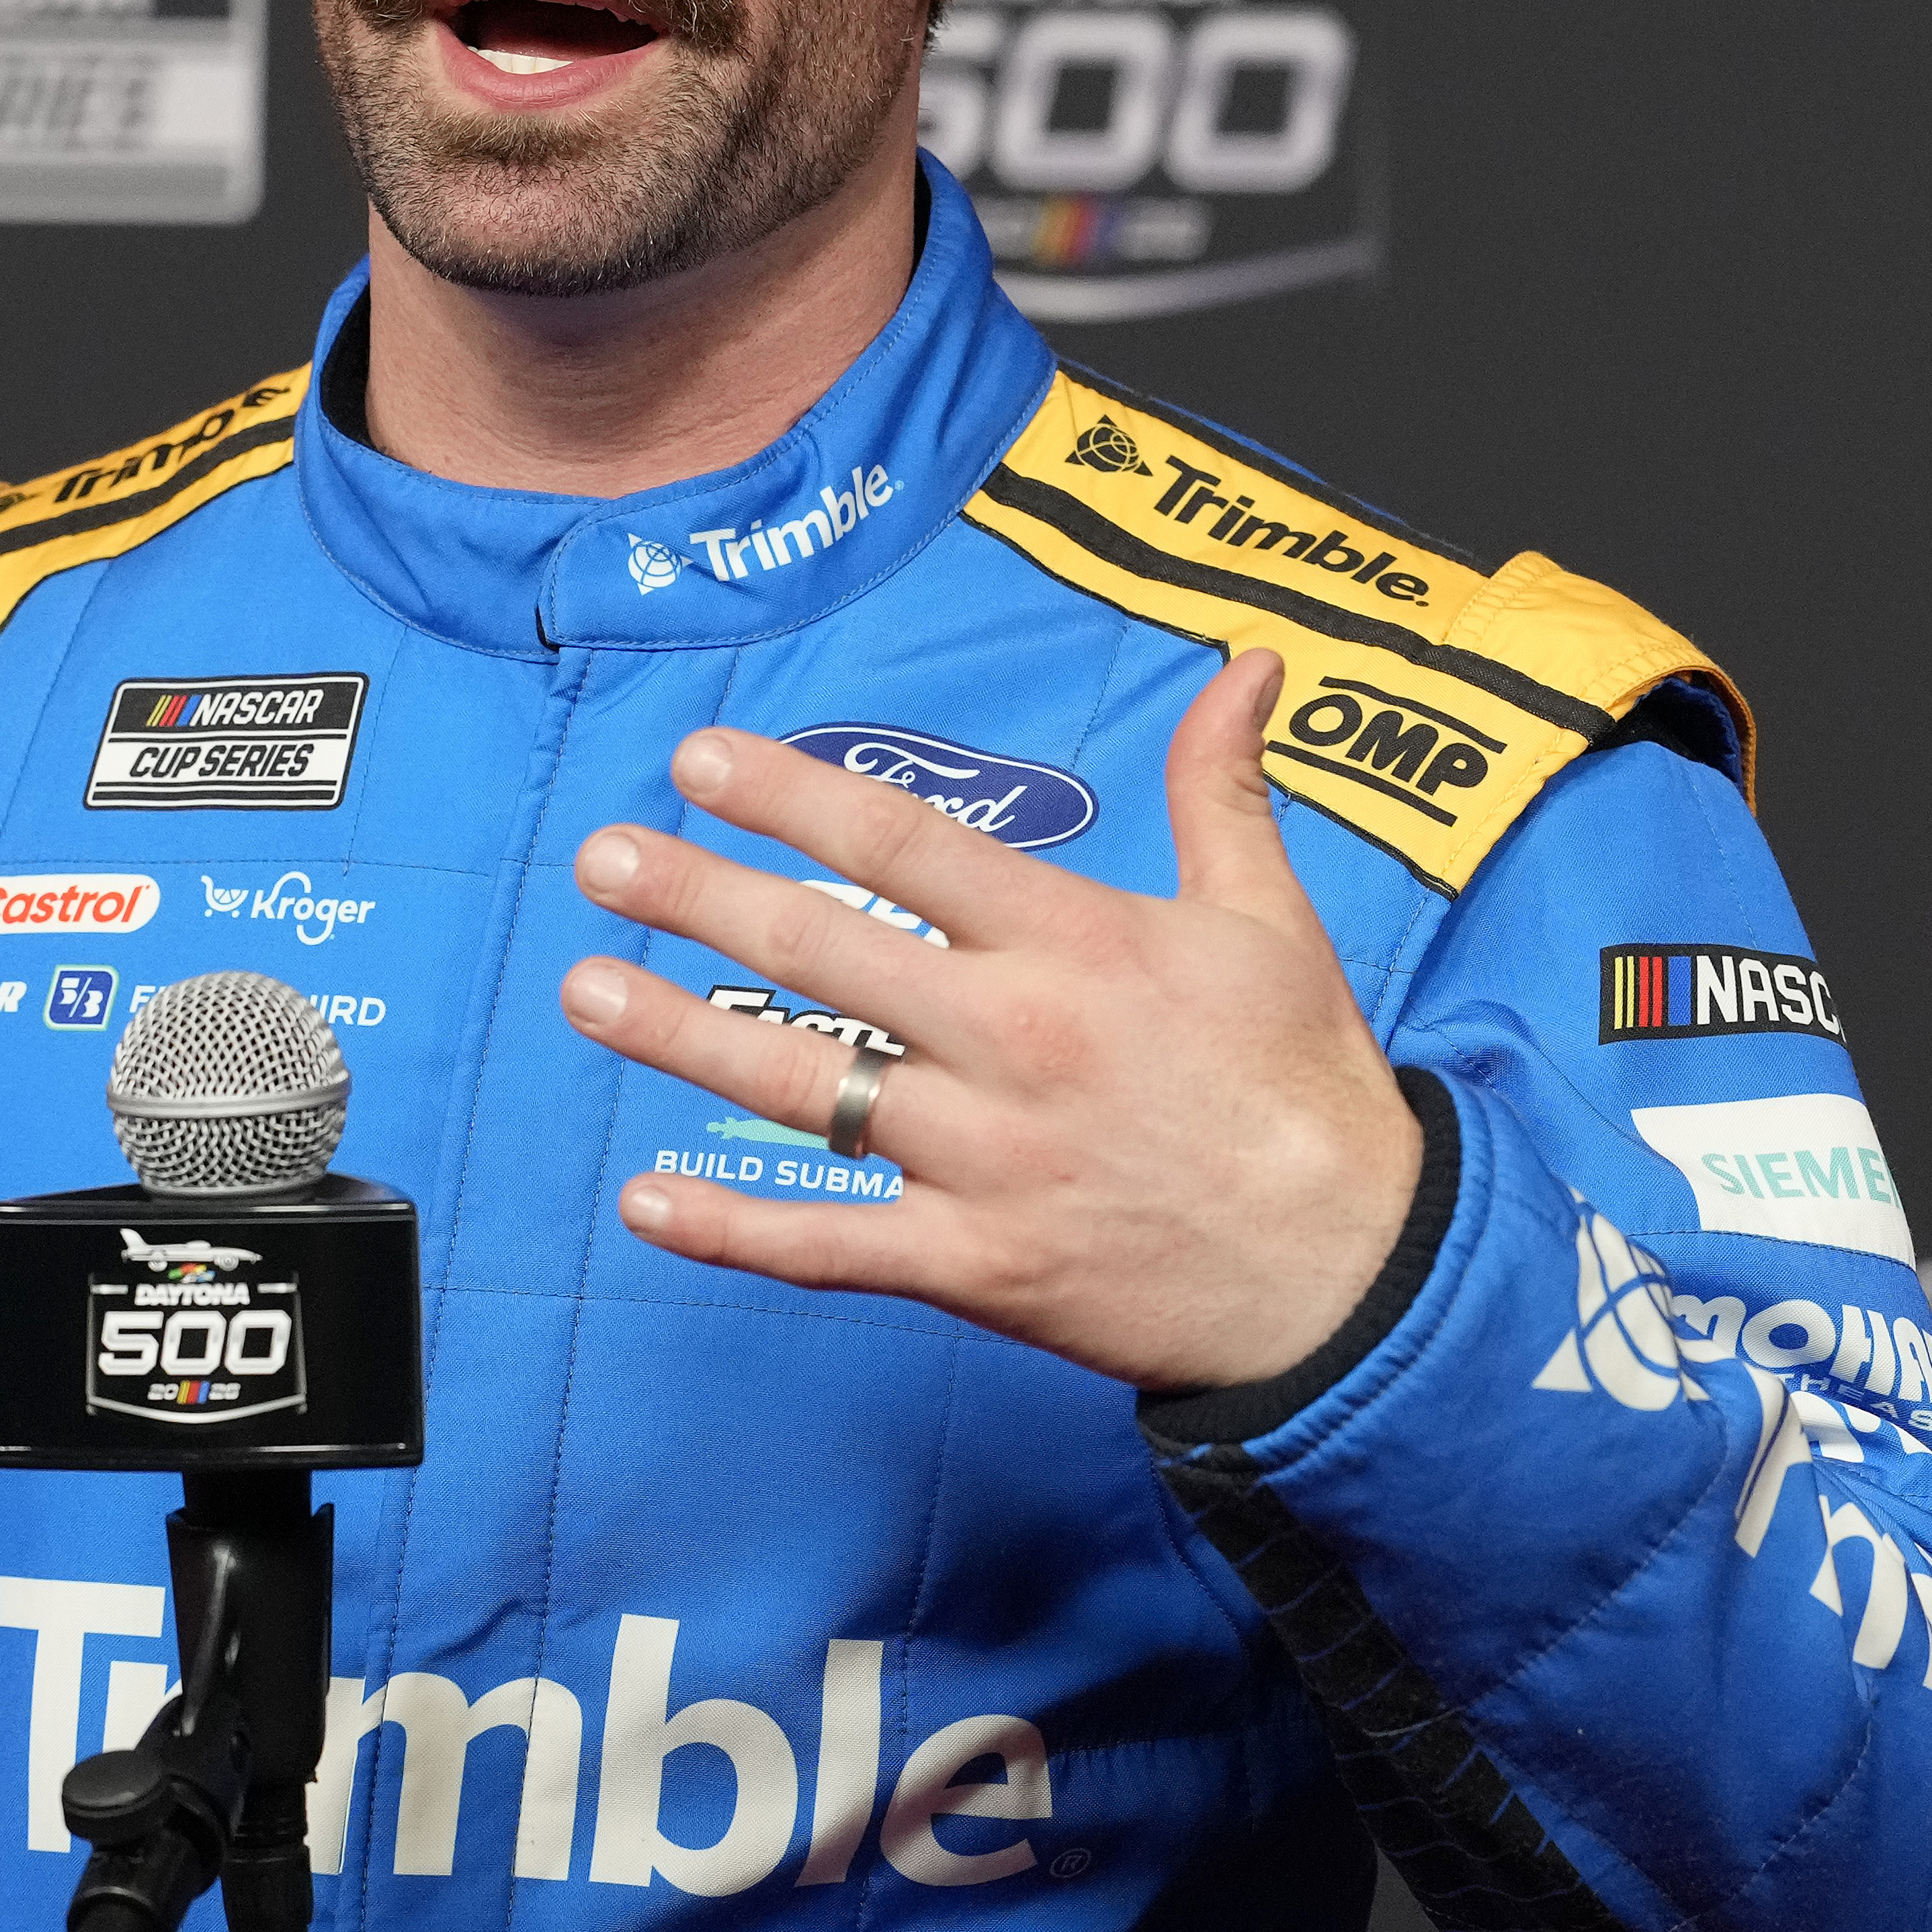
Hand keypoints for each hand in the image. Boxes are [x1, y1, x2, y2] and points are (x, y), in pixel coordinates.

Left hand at [552, 651, 1426, 1393]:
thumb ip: (1226, 786)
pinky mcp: (977, 1265)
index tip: (701, 759)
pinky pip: (830, 1247)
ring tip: (583, 988)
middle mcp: (1014, 1041)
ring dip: (679, 1035)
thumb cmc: (1304, 1086)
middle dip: (699, 897)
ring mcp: (986, 1160)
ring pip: (803, 1089)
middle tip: (605, 858)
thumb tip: (1250, 662)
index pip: (904, 844)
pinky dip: (732, 1231)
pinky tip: (644, 1202)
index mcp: (1078, 944)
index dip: (792, 795)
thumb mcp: (1271, 917)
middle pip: (824, 952)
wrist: (1348, 1269)